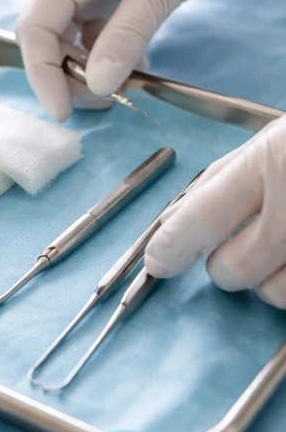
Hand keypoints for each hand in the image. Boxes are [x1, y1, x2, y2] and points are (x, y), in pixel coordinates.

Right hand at [15, 0, 285, 121]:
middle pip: (44, 38)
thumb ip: (124, 38)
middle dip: (64, 75)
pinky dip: (106, 53)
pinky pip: (89, 32)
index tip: (62, 111)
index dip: (42, 75)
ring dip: (87, 67)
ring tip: (122, 83)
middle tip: (102, 100)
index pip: (35, 30)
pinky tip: (132, 62)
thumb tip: (98, 87)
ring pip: (66, 39)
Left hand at [145, 117, 285, 307]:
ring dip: (269, 281)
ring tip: (282, 250)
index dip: (170, 247)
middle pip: (233, 269)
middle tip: (239, 244)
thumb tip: (173, 220)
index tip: (158, 261)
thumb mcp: (278, 137)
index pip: (202, 218)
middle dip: (223, 265)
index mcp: (276, 159)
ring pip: (275, 294)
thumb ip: (226, 177)